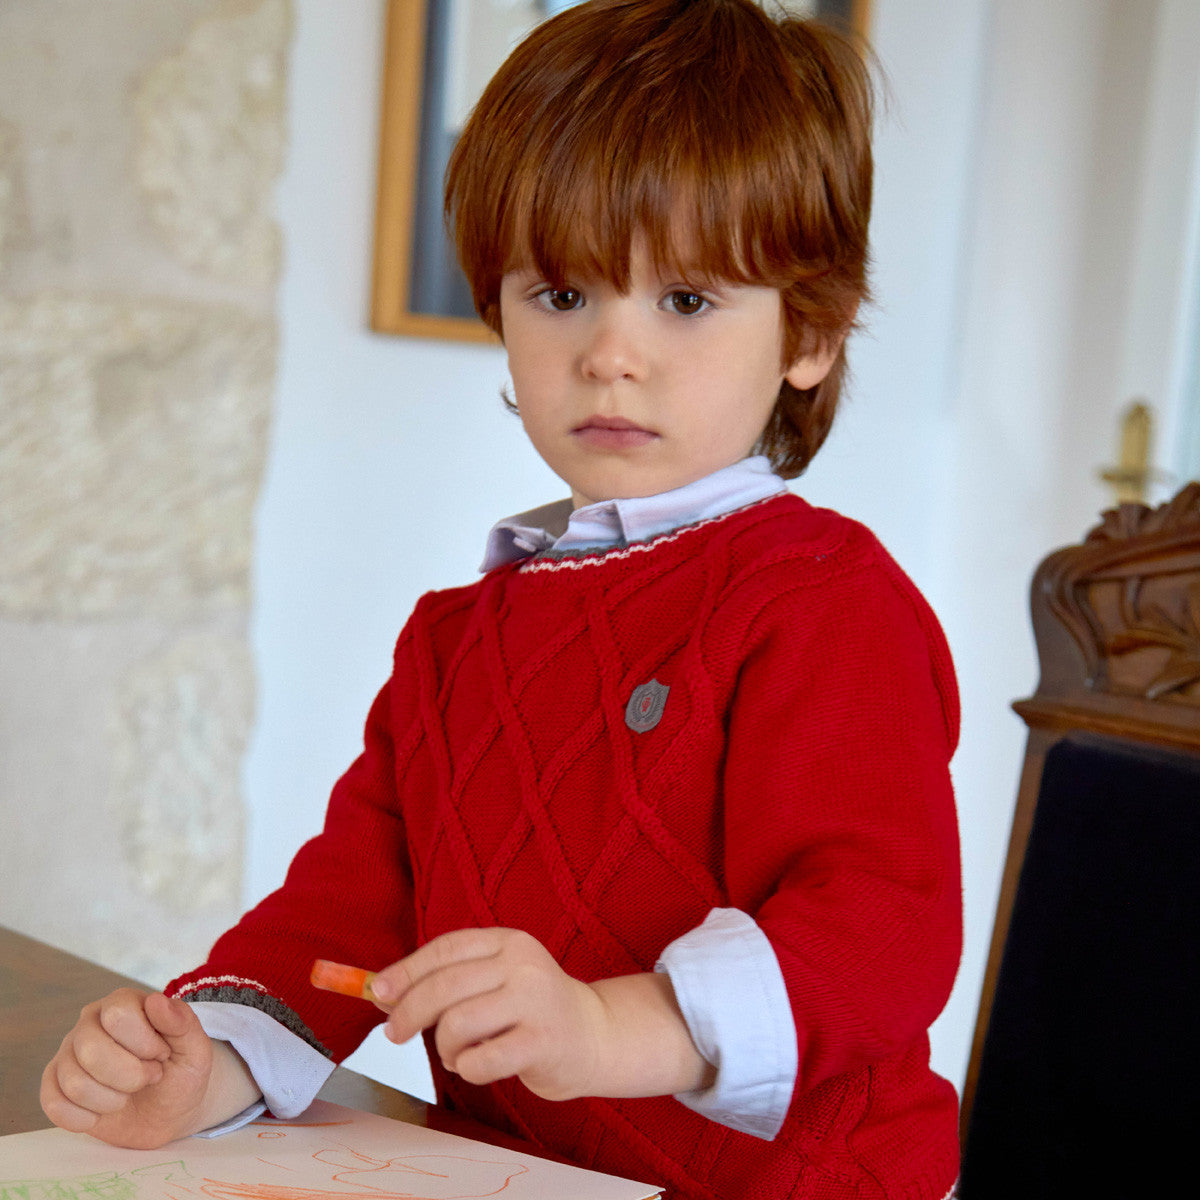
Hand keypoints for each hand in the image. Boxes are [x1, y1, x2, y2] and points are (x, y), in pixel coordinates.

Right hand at [41, 989, 218, 1148]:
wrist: (168, 1111)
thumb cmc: (182, 1073)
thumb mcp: (196, 1048)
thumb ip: (182, 1022)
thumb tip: (156, 1001)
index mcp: (124, 1002)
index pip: (118, 1015)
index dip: (145, 1044)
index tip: (163, 1055)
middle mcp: (90, 1022)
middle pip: (91, 1050)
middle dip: (129, 1076)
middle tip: (150, 1077)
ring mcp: (68, 1053)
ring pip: (74, 1082)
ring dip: (111, 1100)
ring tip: (128, 1094)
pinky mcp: (55, 1085)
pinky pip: (53, 1105)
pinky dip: (84, 1118)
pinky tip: (104, 1112)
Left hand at [372, 928, 607, 1101]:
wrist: (592, 1035)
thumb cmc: (530, 1010)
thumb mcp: (495, 980)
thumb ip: (447, 981)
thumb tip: (382, 991)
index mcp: (507, 942)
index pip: (446, 949)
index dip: (407, 970)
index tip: (378, 992)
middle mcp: (523, 964)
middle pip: (445, 985)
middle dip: (409, 1012)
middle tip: (394, 1034)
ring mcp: (536, 1001)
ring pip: (457, 1024)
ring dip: (445, 1048)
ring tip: (457, 1054)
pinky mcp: (542, 1042)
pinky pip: (480, 1060)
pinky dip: (467, 1069)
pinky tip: (478, 1065)